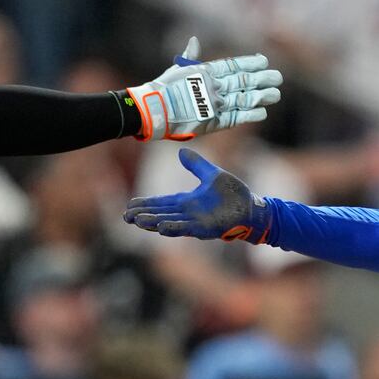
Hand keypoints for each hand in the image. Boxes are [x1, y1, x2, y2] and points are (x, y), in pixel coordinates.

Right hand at [123, 147, 272, 242]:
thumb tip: (182, 151)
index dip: (146, 204)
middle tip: (126, 216)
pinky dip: (173, 227)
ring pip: (169, 222)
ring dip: (153, 222)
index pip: (162, 203)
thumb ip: (196, 165)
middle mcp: (188, 213)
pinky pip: (186, 228)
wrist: (252, 207)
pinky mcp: (205, 228)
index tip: (130, 205)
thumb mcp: (212, 175)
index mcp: (188, 201)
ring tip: (137, 221)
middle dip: (143, 215)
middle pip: (160, 214)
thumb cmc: (234, 194)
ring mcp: (196, 222)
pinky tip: (161, 227)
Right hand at [124, 37, 281, 141]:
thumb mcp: (176, 69)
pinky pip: (236, 118)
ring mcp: (215, 104)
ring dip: (262, 96)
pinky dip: (250, 115)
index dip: (250, 63)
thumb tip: (194, 39)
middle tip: (278, 77)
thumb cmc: (162, 89)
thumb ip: (189, 56)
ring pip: (244, 99)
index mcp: (205, 71)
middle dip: (262, 79)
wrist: (152, 111)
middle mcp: (213, 86)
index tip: (264, 60)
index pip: (233, 65)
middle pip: (243, 81)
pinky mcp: (214, 122)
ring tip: (276, 94)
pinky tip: (262, 112)